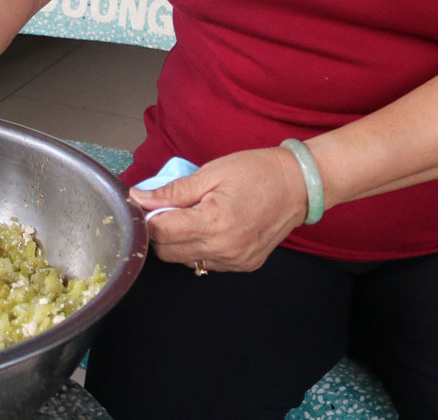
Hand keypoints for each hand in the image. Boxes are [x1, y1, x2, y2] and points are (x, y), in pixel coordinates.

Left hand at [130, 147, 308, 271]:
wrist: (298, 185)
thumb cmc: (256, 171)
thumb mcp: (210, 173)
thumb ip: (172, 191)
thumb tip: (139, 198)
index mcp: (214, 223)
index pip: (160, 233)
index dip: (148, 218)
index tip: (146, 204)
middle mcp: (224, 249)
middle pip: (168, 252)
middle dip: (160, 232)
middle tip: (168, 208)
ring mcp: (235, 261)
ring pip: (186, 261)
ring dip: (179, 242)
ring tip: (191, 216)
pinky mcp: (244, 266)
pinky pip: (208, 263)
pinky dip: (200, 248)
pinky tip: (210, 228)